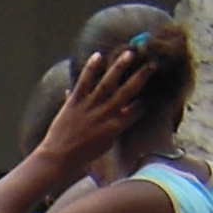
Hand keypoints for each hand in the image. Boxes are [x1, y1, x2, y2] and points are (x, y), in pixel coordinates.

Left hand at [37, 37, 170, 181]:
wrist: (58, 160)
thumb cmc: (82, 157)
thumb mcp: (105, 145)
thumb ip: (114, 129)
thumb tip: (123, 117)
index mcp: (116, 126)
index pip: (137, 109)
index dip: (147, 98)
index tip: (155, 87)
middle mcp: (106, 114)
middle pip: (128, 91)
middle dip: (142, 76)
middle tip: (152, 63)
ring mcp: (90, 107)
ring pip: (108, 83)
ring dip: (119, 67)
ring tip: (129, 52)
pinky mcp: (74, 103)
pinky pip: (84, 82)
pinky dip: (90, 69)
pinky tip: (98, 55)